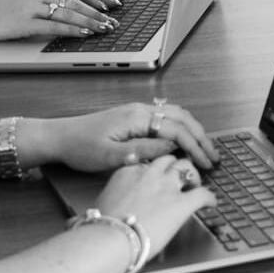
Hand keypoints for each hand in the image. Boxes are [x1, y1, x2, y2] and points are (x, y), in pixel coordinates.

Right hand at [0, 0, 115, 41]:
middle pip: (73, 1)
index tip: (105, 9)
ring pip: (68, 13)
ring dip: (90, 21)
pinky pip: (54, 26)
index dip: (89, 2)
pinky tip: (85, 33)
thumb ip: (39, 5)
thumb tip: (62, 16)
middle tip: (113, 20)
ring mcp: (30, 6)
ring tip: (106, 28)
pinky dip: (72, 29)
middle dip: (96, 12)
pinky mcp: (24, 21)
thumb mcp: (18, 2)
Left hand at [29, 100, 218, 170]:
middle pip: (182, 118)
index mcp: (137, 117)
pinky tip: (185, 140)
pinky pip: (166, 117)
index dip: (195, 147)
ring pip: (176, 115)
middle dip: (201, 137)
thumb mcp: (112, 156)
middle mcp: (140, 110)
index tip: (206, 163)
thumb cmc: (81, 147)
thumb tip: (172, 148)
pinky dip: (181, 127)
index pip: (176, 129)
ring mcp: (138, 111)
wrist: (59, 137)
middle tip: (214, 156)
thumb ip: (144, 150)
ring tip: (205, 149)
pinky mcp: (134, 117)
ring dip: (193, 131)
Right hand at [92, 155, 217, 254]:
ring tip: (195, 184)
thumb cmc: (102, 228)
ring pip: (186, 168)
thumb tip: (105, 212)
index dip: (154, 171)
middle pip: (169, 160)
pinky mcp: (182, 203)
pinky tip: (211, 203)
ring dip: (192, 175)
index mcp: (128, 172)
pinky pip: (203, 194)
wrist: (110, 238)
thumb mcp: (103, 205)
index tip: (156, 177)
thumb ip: (112, 201)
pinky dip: (210, 197)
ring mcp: (167, 186)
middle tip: (179, 177)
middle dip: (175, 166)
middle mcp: (149, 174)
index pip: (147, 163)